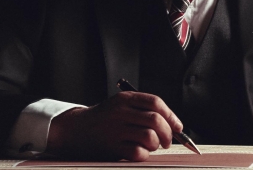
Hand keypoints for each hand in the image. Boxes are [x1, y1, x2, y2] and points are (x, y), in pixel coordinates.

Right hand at [47, 92, 182, 160]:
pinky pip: (138, 153)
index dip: (171, 115)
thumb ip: (143, 109)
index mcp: (125, 98)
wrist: (75, 129)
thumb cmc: (105, 118)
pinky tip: (140, 153)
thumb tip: (173, 124)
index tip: (178, 127)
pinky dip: (144, 155)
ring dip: (156, 144)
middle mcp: (120, 112)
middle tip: (167, 141)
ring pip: (149, 137)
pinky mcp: (111, 147)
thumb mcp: (121, 104)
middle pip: (156, 120)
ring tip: (151, 146)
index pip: (155, 102)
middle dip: (168, 133)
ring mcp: (115, 129)